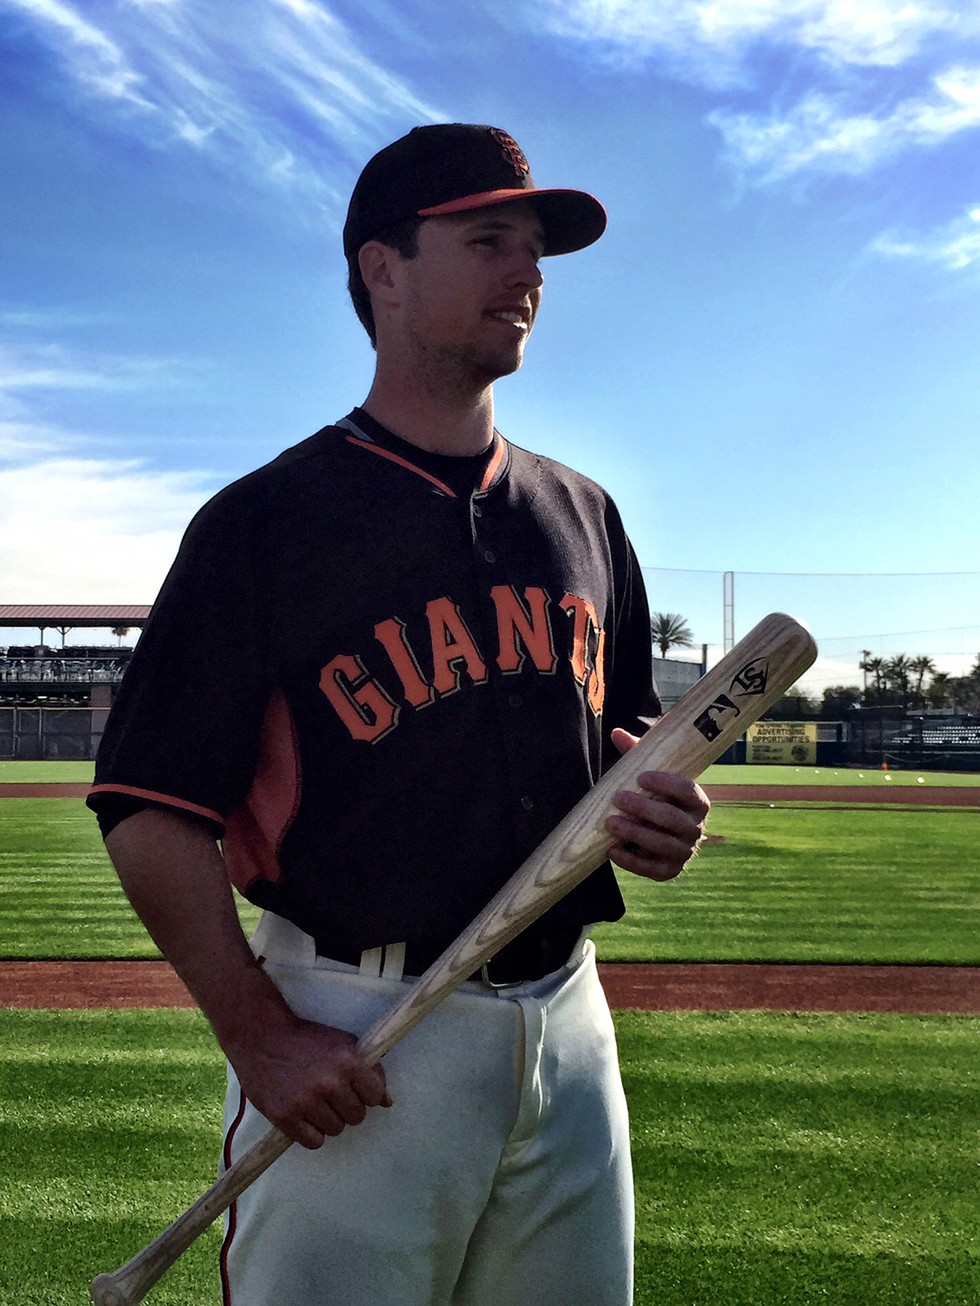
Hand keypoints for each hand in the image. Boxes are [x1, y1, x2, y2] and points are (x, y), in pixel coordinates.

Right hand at [229, 1012, 391, 1149]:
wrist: (262, 1038)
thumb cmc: (306, 1039)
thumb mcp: (343, 1042)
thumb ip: (369, 1069)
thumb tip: (387, 1101)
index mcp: (348, 1061)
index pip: (375, 1095)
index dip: (367, 1094)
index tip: (355, 1089)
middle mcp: (329, 1083)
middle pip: (357, 1116)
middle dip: (347, 1108)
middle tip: (331, 1095)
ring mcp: (306, 1102)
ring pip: (336, 1130)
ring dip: (329, 1120)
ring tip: (314, 1102)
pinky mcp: (286, 1117)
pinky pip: (314, 1142)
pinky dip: (312, 1133)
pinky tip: (304, 1116)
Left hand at [603, 727, 709, 881]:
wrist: (657, 829)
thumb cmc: (654, 796)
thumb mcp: (649, 773)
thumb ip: (636, 753)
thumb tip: (617, 733)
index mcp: (698, 801)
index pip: (687, 790)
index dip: (666, 784)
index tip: (641, 777)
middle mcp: (696, 828)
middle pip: (673, 819)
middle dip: (644, 809)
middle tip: (618, 798)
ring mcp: (685, 851)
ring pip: (664, 845)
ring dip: (636, 833)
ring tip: (611, 822)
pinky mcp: (670, 870)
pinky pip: (654, 871)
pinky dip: (632, 862)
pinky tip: (612, 850)